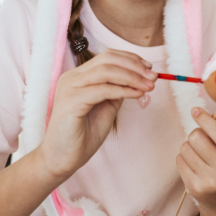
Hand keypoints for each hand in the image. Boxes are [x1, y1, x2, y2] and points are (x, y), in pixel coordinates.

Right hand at [37, 50, 156, 181]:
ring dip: (132, 77)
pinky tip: (137, 95)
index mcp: (78, 77)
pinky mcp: (71, 101)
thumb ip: (116, 91)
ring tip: (149, 86)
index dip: (131, 59)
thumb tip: (136, 79)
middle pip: (108, 59)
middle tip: (153, 76)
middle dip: (135, 66)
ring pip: (106, 71)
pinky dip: (124, 90)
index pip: (107, 57)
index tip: (149, 68)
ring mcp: (70, 87)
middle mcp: (72, 78)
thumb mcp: (105, 108)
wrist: (62, 159)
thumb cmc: (82, 136)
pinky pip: (103, 90)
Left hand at [176, 107, 215, 213]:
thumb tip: (210, 116)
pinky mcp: (194, 188)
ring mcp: (209, 182)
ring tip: (199, 155)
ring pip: (185, 148)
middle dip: (196, 133)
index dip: (205, 120)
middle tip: (202, 139)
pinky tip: (194, 165)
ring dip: (189, 146)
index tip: (195, 111)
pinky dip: (184, 158)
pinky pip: (179, 160)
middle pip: (197, 138)